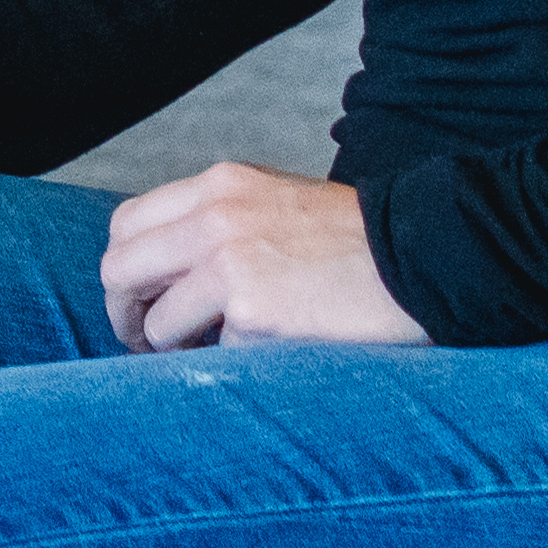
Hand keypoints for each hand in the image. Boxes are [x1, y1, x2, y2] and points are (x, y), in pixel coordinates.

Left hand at [100, 164, 426, 352]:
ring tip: (215, 353)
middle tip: (148, 341)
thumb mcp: (278, 204)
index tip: (143, 299)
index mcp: (218, 185)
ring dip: (177, 347)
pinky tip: (271, 353)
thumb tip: (165, 273)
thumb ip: (219, 223)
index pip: (129, 225)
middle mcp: (214, 218)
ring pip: (157, 322)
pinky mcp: (253, 313)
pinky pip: (213, 353)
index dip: (128, 270)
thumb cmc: (358, 241)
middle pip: (119, 270)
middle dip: (126, 314)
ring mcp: (230, 265)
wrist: (429, 256)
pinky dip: (234, 362)